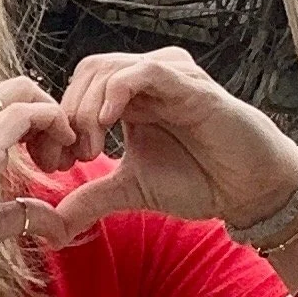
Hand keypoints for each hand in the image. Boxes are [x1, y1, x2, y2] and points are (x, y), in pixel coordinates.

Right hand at [0, 76, 80, 296]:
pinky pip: (25, 112)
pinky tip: (56, 160)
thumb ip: (19, 211)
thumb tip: (54, 223)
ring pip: (22, 92)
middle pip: (14, 88)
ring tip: (60, 161)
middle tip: (61, 156)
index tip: (47, 160)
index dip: (33, 123)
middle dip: (48, 113)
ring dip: (53, 120)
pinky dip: (52, 125)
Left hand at [38, 48, 297, 248]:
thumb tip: (50, 225)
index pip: (77, 90)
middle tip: (64, 161)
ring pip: (107, 70)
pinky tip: (107, 125)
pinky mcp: (189, 83)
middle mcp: (146, 81)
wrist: (247, 188)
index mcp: (129, 99)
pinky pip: (143, 72)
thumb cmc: (198, 180)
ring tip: (90, 152)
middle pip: (86, 75)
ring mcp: (167, 77)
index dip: (56, 123)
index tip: (51, 164)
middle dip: (66, 117)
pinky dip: (117, 93)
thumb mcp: (131, 190)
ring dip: (87, 110)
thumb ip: (91, 199)